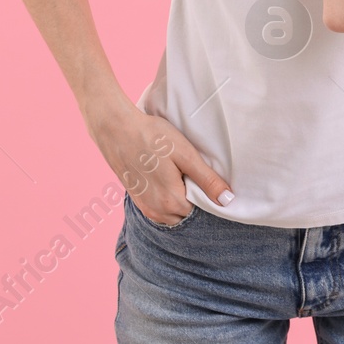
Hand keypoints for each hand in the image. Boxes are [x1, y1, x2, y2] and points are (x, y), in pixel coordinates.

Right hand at [88, 103, 232, 224]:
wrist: (116, 129)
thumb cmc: (152, 137)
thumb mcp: (186, 155)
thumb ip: (207, 180)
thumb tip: (228, 201)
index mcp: (172, 202)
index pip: (201, 211)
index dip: (207, 195)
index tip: (205, 177)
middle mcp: (157, 212)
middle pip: (187, 214)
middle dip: (193, 200)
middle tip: (191, 173)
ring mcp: (145, 208)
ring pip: (173, 214)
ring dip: (180, 200)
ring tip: (179, 174)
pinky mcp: (137, 201)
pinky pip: (160, 210)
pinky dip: (167, 200)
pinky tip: (167, 178)